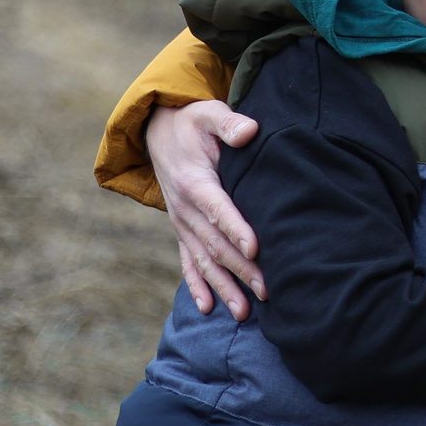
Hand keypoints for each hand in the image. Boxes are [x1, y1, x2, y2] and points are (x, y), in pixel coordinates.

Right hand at [145, 101, 264, 318]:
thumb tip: (249, 131)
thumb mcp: (208, 113)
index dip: (236, 229)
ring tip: (244, 311)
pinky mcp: (182, 230)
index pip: (219, 209)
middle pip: (215, 243)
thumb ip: (228, 122)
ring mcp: (182, 223)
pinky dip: (197, 285)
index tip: (256, 249)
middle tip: (267, 290)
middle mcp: (185, 208)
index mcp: (195, 182)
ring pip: (204, 260)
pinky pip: (187, 261)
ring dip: (223, 286)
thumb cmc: (192, 123)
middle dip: (241, 268)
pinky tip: (208, 308)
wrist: (158, 133)